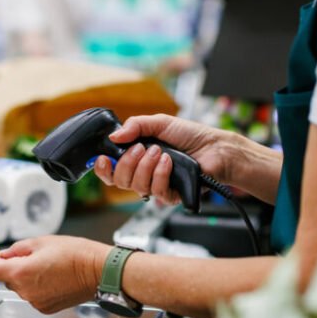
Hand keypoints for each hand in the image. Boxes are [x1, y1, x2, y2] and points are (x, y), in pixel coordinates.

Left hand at [0, 236, 109, 313]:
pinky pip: (32, 296)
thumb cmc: (74, 253)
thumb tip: (2, 256)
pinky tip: (52, 278)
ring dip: (26, 278)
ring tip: (47, 267)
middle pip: (6, 279)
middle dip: (13, 267)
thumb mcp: (41, 241)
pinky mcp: (45, 308)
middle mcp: (25, 291)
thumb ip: (16, 249)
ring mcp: (35, 302)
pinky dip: (37, 287)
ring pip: (20, 288)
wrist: (97, 271)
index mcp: (20, 272)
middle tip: (32, 256)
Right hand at [93, 115, 233, 204]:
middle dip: (127, 163)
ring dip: (146, 166)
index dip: (102, 169)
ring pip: (136, 187)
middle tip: (141, 148)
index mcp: (137, 158)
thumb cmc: (190, 135)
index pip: (111, 171)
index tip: (102, 159)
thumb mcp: (159, 122)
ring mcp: (157, 186)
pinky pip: (156, 191)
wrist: (214, 147)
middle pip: (119, 181)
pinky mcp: (171, 195)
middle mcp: (144, 174)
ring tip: (160, 152)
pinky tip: (169, 162)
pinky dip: (160, 173)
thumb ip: (135, 126)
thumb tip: (113, 136)